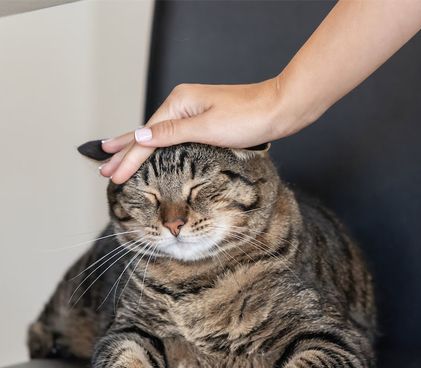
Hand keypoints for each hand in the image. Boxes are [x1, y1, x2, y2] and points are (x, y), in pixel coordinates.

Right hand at [100, 78, 288, 183]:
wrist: (279, 109)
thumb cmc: (248, 118)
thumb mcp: (207, 128)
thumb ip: (172, 134)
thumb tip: (140, 136)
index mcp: (179, 103)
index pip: (146, 136)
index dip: (128, 158)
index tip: (111, 175)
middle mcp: (182, 104)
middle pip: (147, 132)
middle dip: (124, 152)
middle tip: (104, 170)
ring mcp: (193, 111)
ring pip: (158, 135)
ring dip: (138, 150)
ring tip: (117, 159)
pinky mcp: (205, 120)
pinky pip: (173, 136)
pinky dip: (158, 146)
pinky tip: (151, 151)